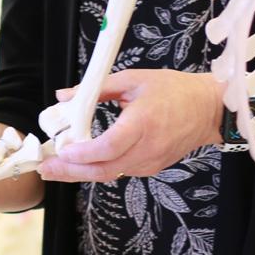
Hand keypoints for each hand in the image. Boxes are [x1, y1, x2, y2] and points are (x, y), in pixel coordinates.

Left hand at [37, 69, 222, 182]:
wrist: (209, 110)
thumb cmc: (173, 90)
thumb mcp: (133, 80)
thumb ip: (97, 89)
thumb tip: (64, 97)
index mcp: (143, 123)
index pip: (108, 147)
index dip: (83, 153)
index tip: (62, 150)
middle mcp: (147, 148)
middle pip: (104, 169)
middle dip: (71, 172)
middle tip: (45, 169)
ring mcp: (151, 162)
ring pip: (110, 174)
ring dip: (81, 172)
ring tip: (55, 167)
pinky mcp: (152, 167)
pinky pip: (120, 171)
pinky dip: (99, 168)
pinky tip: (81, 163)